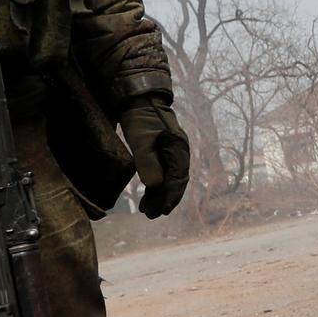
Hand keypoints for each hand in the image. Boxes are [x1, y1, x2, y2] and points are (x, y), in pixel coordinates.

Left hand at [119, 97, 190, 217]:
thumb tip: (156, 186)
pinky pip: (162, 174)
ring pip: (168, 180)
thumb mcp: (141, 141)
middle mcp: (179, 153)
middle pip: (176, 182)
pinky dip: (155, 187)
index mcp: (178, 149)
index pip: (177, 179)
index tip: (161, 211)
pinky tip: (147, 197)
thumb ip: (148, 162)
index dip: (169, 197)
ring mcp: (171, 153)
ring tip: (146, 211)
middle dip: (165, 200)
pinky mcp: (162, 153)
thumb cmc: (140, 119)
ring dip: (159, 195)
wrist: (138, 101)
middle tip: (152, 215)